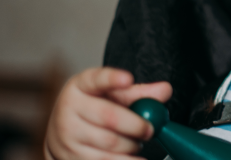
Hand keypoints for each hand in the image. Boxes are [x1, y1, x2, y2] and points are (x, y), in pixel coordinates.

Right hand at [45, 67, 171, 159]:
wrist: (65, 133)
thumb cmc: (95, 108)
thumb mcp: (113, 95)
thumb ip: (139, 92)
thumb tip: (165, 89)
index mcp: (81, 86)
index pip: (96, 79)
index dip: (112, 79)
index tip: (128, 78)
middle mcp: (69, 109)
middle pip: (110, 117)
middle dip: (137, 126)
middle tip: (150, 130)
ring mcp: (67, 135)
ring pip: (110, 144)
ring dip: (131, 146)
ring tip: (135, 143)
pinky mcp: (71, 157)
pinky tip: (130, 156)